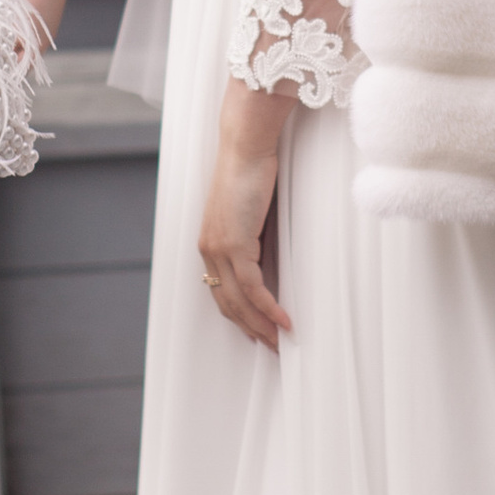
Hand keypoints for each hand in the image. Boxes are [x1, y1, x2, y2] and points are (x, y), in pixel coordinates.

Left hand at [199, 82, 291, 349]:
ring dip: (262, 326)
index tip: (259, 333)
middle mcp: (209, 250)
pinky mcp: (234, 244)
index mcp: (210, 244)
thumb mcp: (249, 212)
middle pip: (229, 304)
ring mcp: (219, 249)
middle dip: (251, 329)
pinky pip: (253, 286)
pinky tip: (285, 321)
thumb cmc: (251, 172)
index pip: (222, 293)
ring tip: (281, 343)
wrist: (245, 146)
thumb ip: (253, 237)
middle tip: (272, 348)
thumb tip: (269, 258)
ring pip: (240, 301)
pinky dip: (269, 307)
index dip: (240, 317)